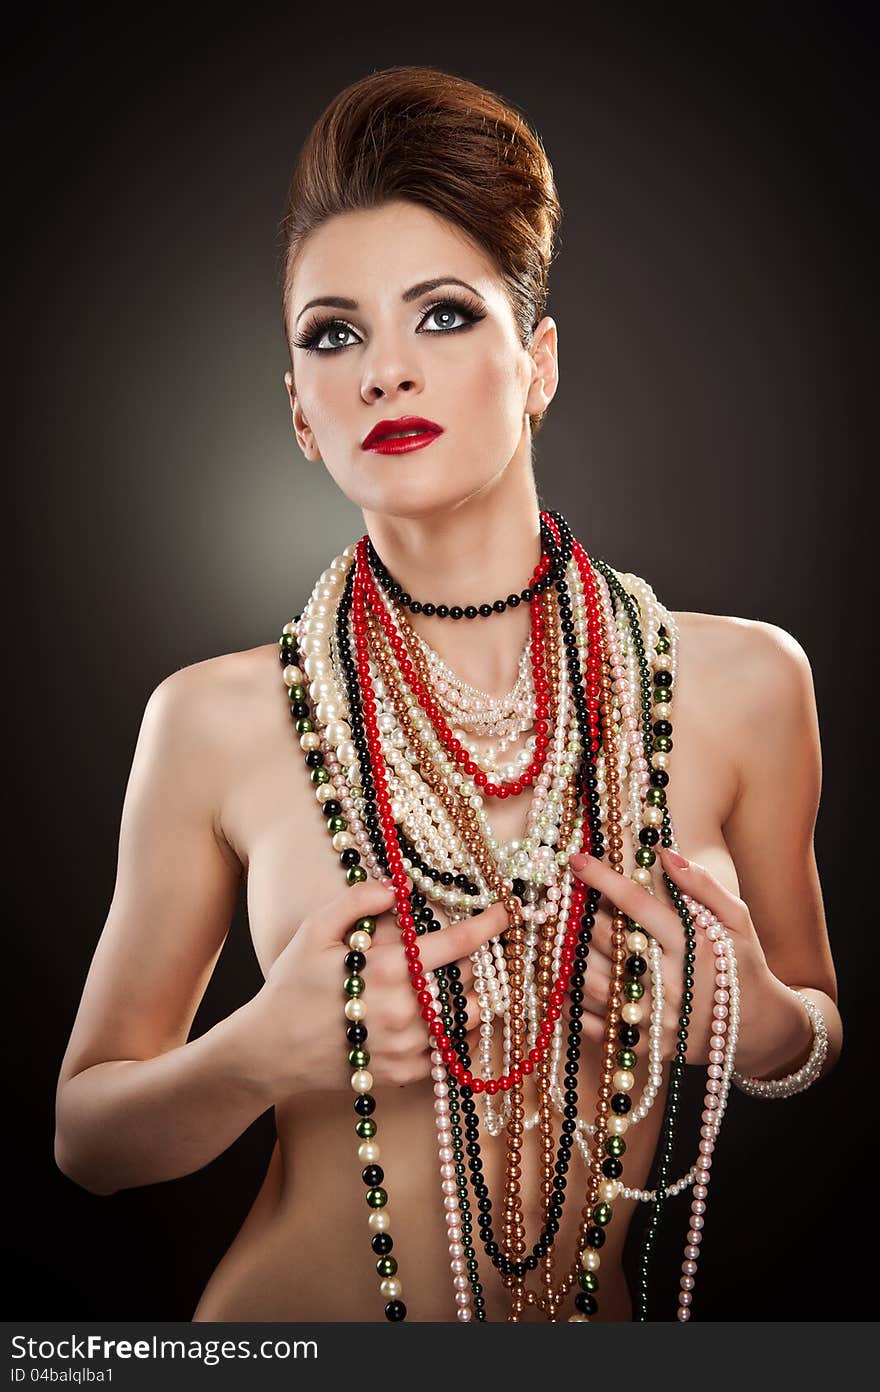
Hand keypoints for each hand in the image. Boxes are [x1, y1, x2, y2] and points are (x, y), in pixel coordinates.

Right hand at [251, 877, 509, 1097]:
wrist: (270, 1051)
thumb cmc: (292, 985)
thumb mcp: (315, 930)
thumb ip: (358, 900)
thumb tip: (400, 886)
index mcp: (388, 969)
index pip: (458, 944)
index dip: (489, 925)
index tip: (509, 911)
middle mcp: (405, 1010)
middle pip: (469, 980)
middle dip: (470, 962)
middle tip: (452, 953)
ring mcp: (407, 1047)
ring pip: (468, 1018)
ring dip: (468, 998)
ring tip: (449, 985)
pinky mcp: (405, 1075)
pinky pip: (451, 1053)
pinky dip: (453, 1033)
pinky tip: (433, 1019)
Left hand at [567, 847, 786, 1068]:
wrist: (758, 1029)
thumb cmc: (742, 964)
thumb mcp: (737, 919)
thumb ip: (703, 885)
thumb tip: (664, 853)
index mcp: (691, 944)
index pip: (637, 905)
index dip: (603, 879)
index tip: (575, 859)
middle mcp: (670, 982)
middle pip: (606, 940)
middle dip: (576, 913)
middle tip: (556, 895)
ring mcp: (656, 1017)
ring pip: (591, 982)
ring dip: (563, 956)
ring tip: (547, 934)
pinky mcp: (645, 1045)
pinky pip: (594, 1025)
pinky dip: (569, 1002)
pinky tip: (557, 978)